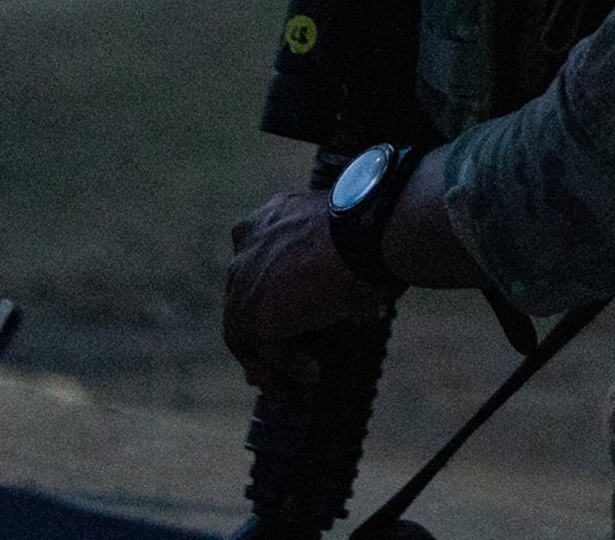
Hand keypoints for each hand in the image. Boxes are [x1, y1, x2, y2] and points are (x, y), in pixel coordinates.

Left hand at [224, 189, 395, 392]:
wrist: (364, 233)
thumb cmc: (371, 232)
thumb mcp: (348, 244)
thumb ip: (339, 273)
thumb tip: (364, 315)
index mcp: (266, 220)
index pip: (253, 263)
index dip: (262, 296)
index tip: (273, 321)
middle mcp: (247, 246)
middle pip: (242, 302)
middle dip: (255, 338)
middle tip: (263, 371)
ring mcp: (244, 281)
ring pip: (247, 333)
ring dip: (268, 365)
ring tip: (284, 394)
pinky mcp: (253, 314)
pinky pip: (268, 350)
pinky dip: (288, 367)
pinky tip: (314, 376)